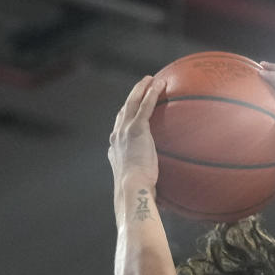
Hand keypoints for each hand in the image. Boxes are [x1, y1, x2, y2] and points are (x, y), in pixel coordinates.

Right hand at [108, 77, 162, 192]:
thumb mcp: (139, 185)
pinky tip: (159, 84)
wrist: (132, 187)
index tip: (130, 110)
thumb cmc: (138, 192)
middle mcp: (117, 136)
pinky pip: (145, 106)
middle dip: (132, 96)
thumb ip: (145, 181)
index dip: (124, 116)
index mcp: (115, 148)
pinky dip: (151, 93)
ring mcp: (125, 130)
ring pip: (132, 102)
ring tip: (150, 79)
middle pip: (124, 109)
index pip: (118, 127)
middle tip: (141, 86)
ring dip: (141, 88)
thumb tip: (159, 195)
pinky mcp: (136, 129)